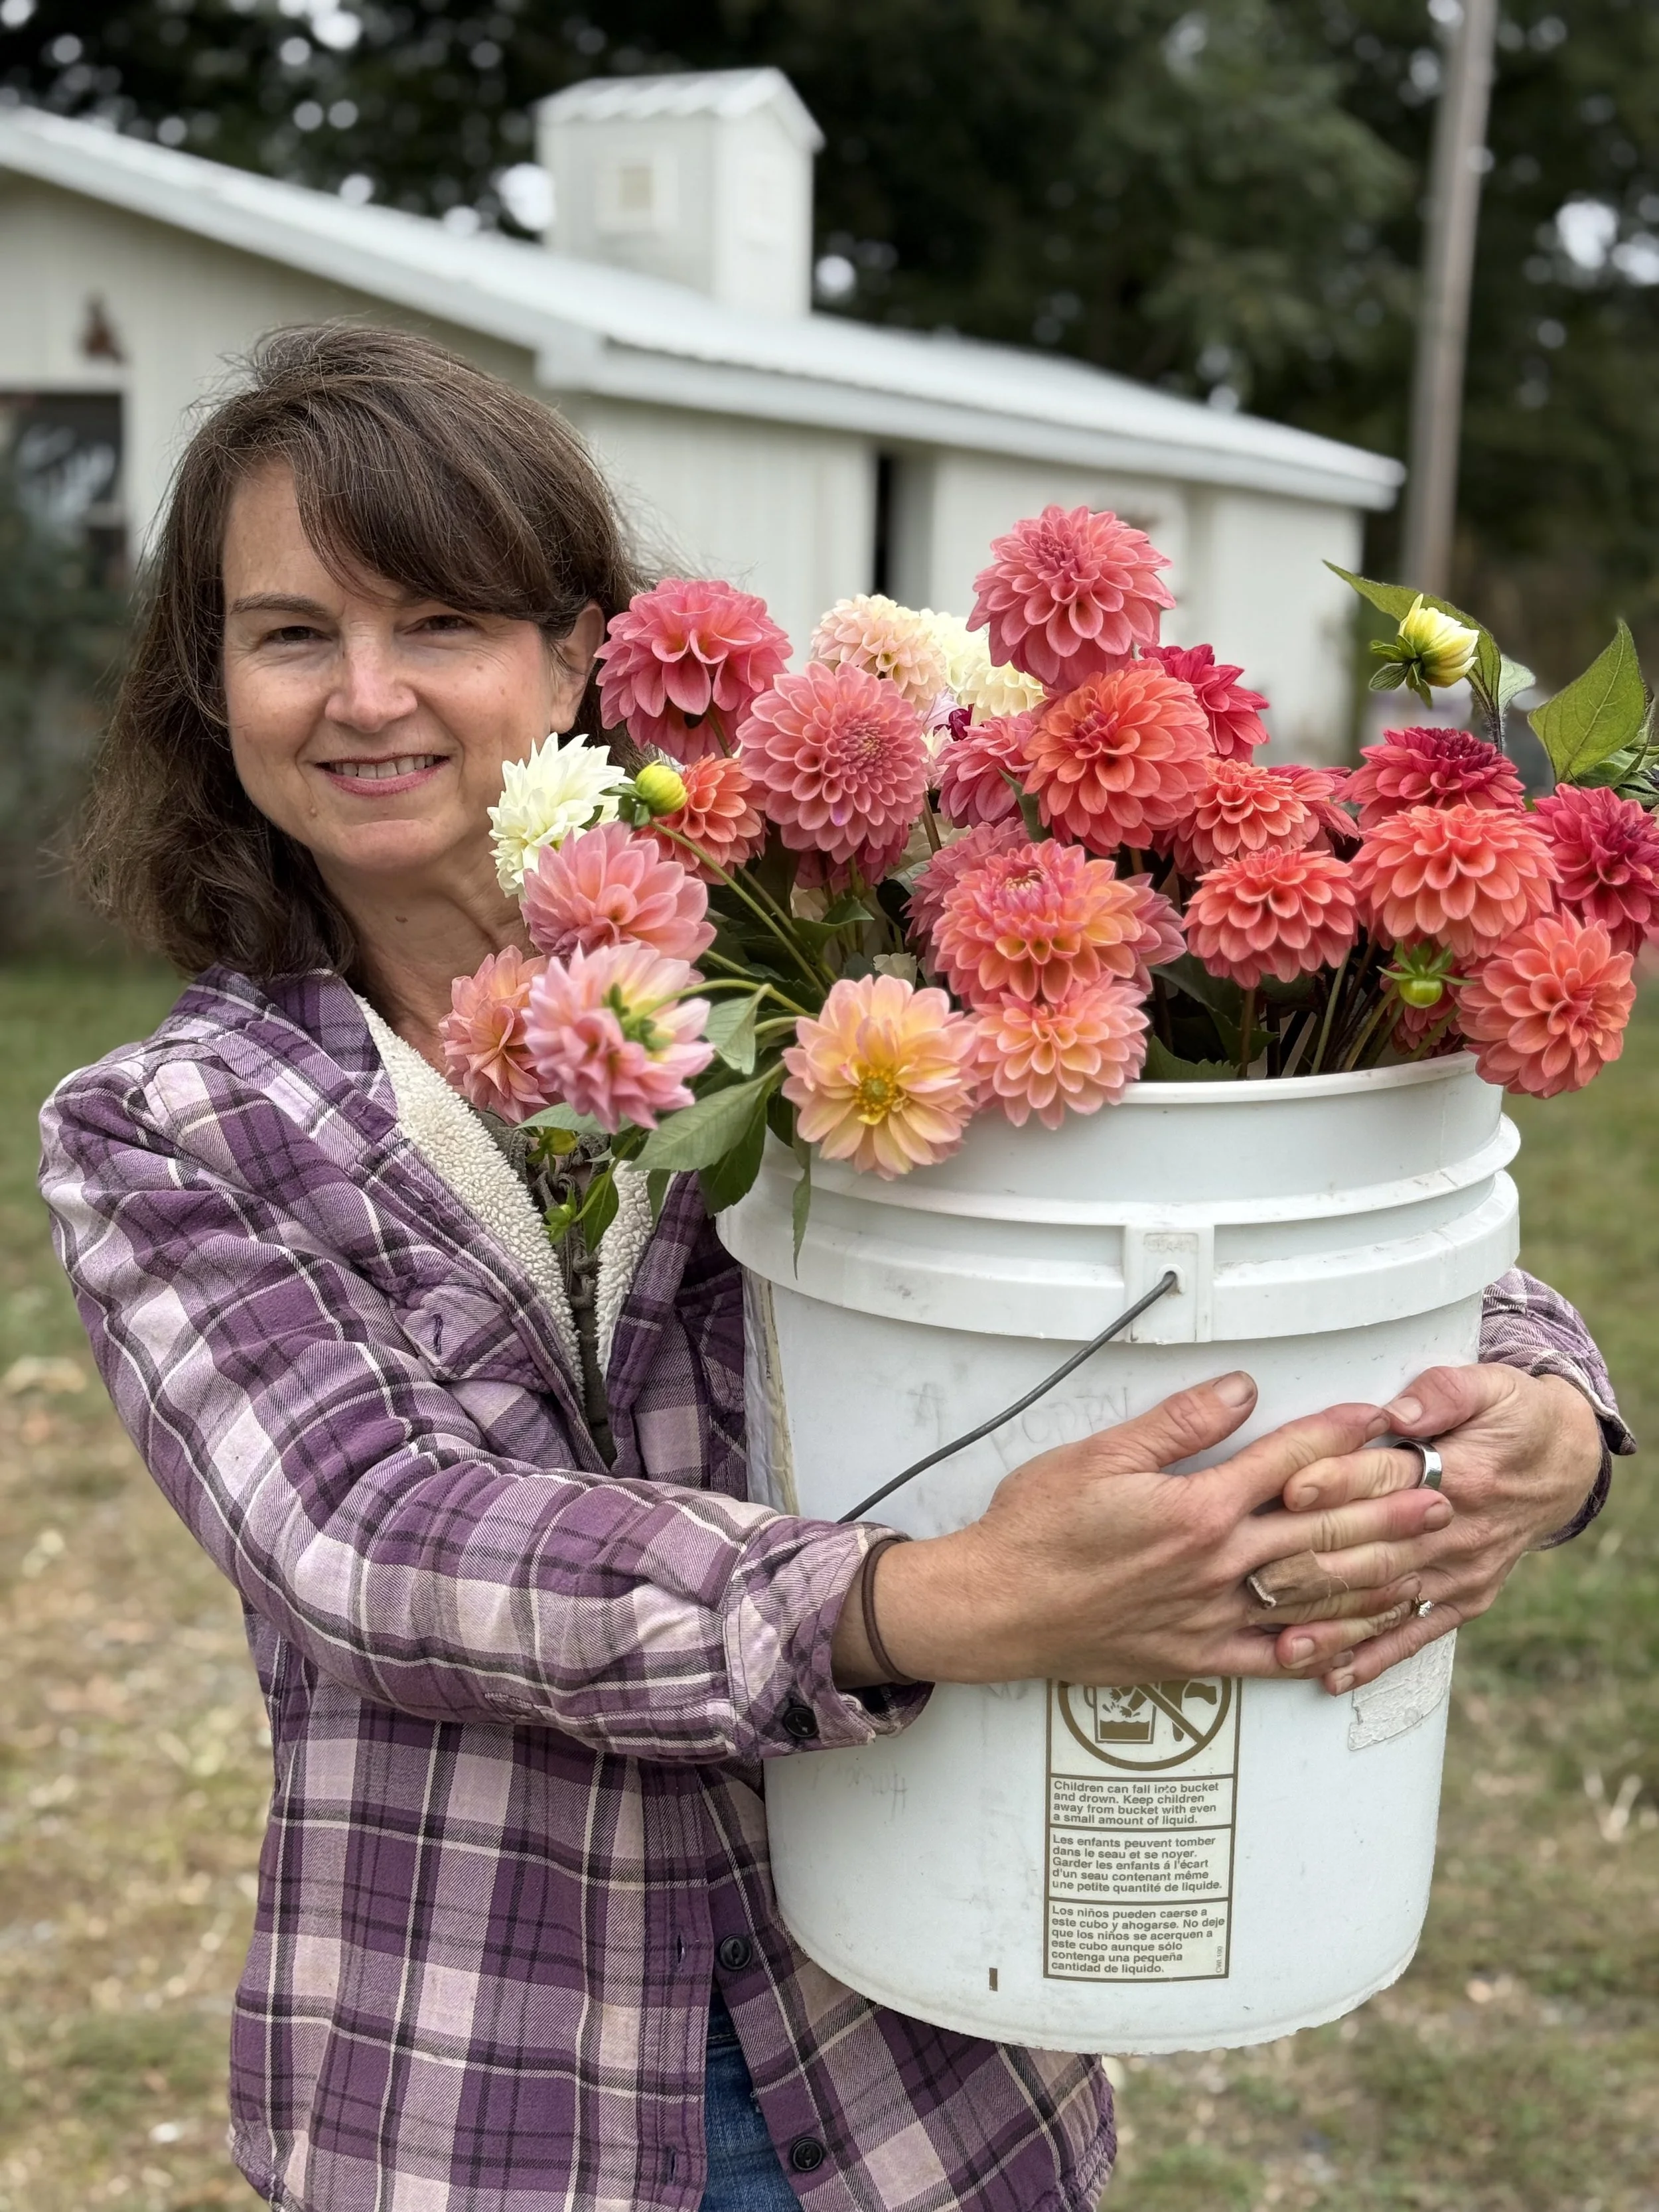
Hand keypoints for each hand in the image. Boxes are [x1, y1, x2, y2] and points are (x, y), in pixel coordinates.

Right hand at [833, 1372, 1452, 1688]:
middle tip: (1444, 1492)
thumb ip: (1177, 1424)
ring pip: (1311, 1595)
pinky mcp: (1196, 1659)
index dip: (1339, 1432)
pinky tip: (1355, 1639)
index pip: (1287, 1462)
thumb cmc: (1035, 1526)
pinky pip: (1272, 1656)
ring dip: (1374, 1574)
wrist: (996, 1608)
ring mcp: (1211, 1617)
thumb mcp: (1098, 1456)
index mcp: (1197, 1508)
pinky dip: (1319, 1647)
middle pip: (1321, 1531)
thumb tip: (1241, 1389)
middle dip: (1389, 1508)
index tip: (1381, 1417)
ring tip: (1424, 1559)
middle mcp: (1216, 1565)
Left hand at [1250, 1364, 1603, 1693]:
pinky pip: (1415, 1632)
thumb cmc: (1511, 1417)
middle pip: (1379, 1548)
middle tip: (1258, 1576)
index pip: (1390, 1477)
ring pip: (1388, 1599)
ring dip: (1336, 1623)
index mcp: (1464, 1473)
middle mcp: (1460, 1530)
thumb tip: (1399, 1412)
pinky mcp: (1463, 1599)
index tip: (1291, 1487)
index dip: (1340, 1480)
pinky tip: (1333, 1674)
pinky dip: (1375, 1656)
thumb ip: (1443, 1394)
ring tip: (1283, 1644)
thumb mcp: (1489, 1385)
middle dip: (1317, 1563)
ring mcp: (1461, 1572)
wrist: (1561, 1465)